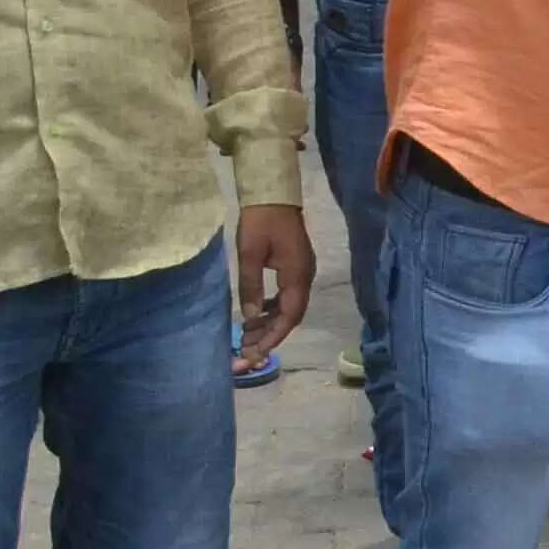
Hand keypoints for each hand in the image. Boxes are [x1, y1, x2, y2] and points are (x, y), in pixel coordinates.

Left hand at [231, 204, 314, 362]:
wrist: (273, 194)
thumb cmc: (260, 222)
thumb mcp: (249, 254)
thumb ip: (250, 286)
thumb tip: (250, 317)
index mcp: (297, 275)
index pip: (289, 316)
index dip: (272, 338)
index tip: (253, 354)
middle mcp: (304, 278)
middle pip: (290, 317)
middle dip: (269, 338)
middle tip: (244, 354)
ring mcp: (302, 272)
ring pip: (288, 308)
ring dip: (269, 325)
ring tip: (245, 338)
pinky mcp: (295, 267)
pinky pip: (286, 297)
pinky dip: (271, 311)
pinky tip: (256, 316)